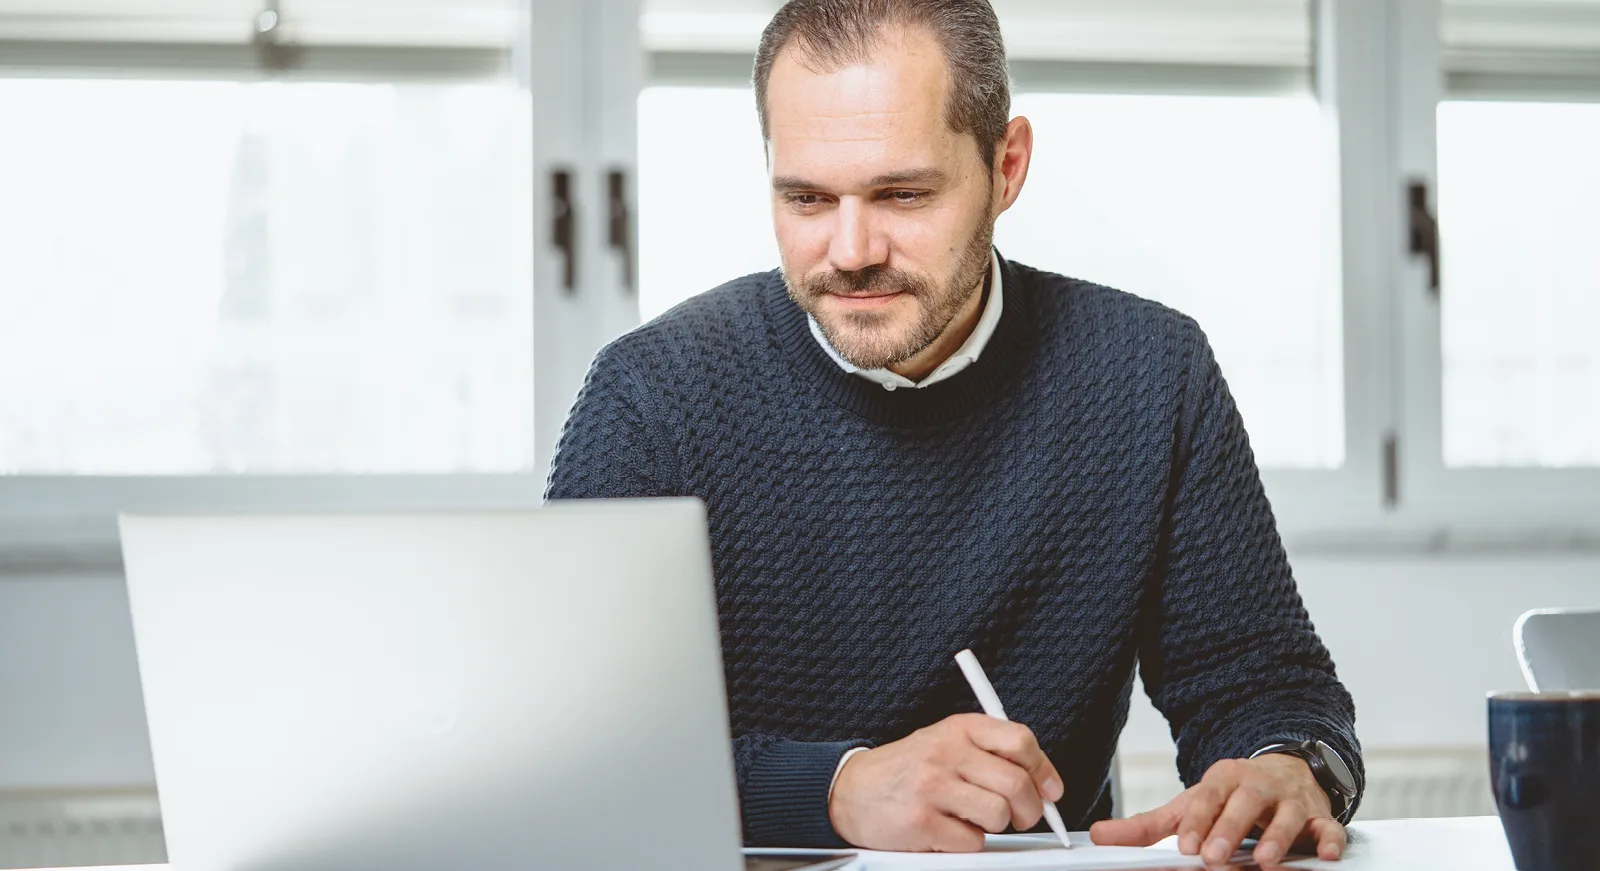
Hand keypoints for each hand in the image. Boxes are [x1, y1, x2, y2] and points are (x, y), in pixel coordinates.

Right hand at [828, 713, 1065, 851]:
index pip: (1020, 740)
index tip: (1051, 791)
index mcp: (958, 728)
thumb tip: (1043, 782)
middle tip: (1021, 817)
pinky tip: (947, 831)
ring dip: (993, 826)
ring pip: (998, 814)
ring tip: (972, 819)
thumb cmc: (906, 769)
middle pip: (1016, 783)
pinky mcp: (921, 821)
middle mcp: (945, 752)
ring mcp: (932, 786)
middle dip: (1029, 809)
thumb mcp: (945, 742)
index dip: (1044, 770)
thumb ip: (989, 753)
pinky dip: (966, 844)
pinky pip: (971, 842)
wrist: (851, 790)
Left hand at [1089, 755, 1345, 865]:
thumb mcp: (1190, 805)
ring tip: (1263, 862)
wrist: (1285, 772)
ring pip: (1287, 816)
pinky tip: (1326, 855)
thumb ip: (1147, 825)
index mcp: (1223, 779)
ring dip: (1277, 838)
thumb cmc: (1231, 797)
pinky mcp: (1320, 817)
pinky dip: (1329, 840)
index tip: (1185, 847)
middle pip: (1244, 804)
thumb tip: (1097, 835)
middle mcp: (1257, 786)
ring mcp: (1290, 800)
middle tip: (1213, 857)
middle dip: (1229, 830)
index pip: (1206, 799)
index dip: (1196, 822)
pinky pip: (1328, 827)